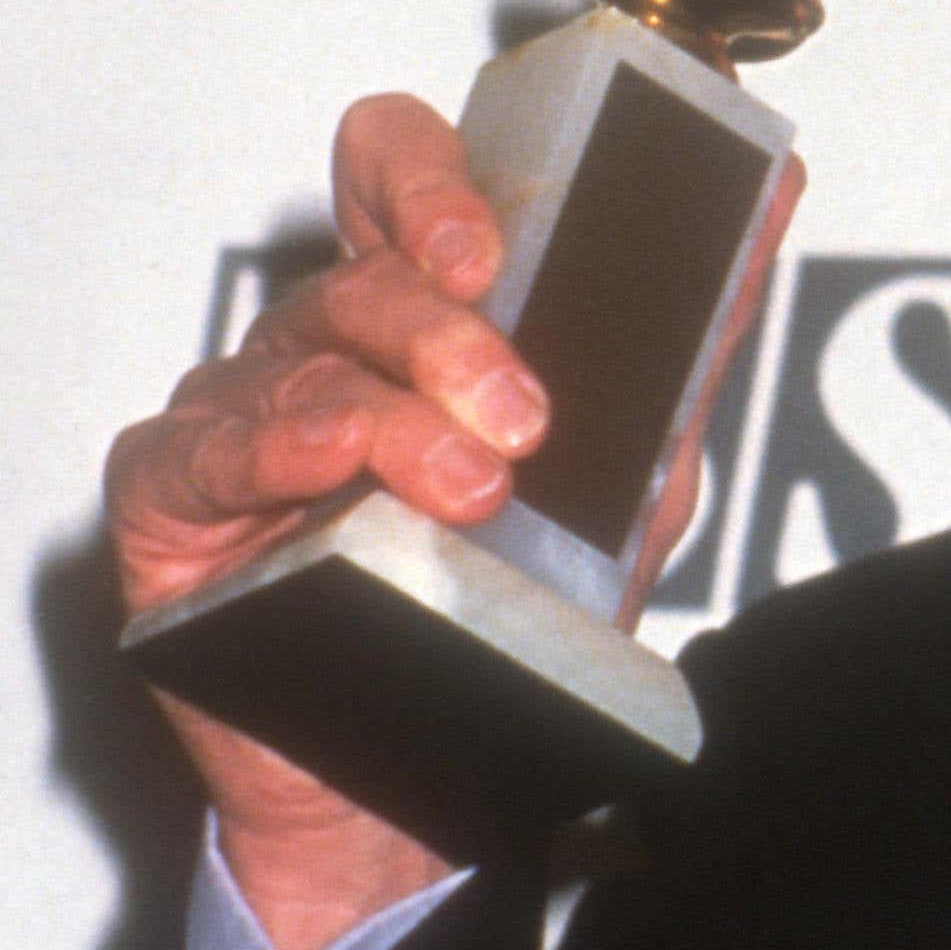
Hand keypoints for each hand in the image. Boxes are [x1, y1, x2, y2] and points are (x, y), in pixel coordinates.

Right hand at [102, 93, 790, 949]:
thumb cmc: (521, 600)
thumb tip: (775, 194)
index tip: (490, 250)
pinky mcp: (175, 502)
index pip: (393, 172)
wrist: (440, 777)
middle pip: (363, 277)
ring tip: (472, 487)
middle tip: (524, 417)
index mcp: (420, 307)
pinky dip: (272, 449)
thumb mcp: (634, 462)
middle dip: (450, 337)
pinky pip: (200, 450)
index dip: (428, 181)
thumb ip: (689, 335)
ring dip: (398, 420)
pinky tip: (328, 465)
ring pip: (302, 365)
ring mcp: (241, 413)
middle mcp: (323, 341)